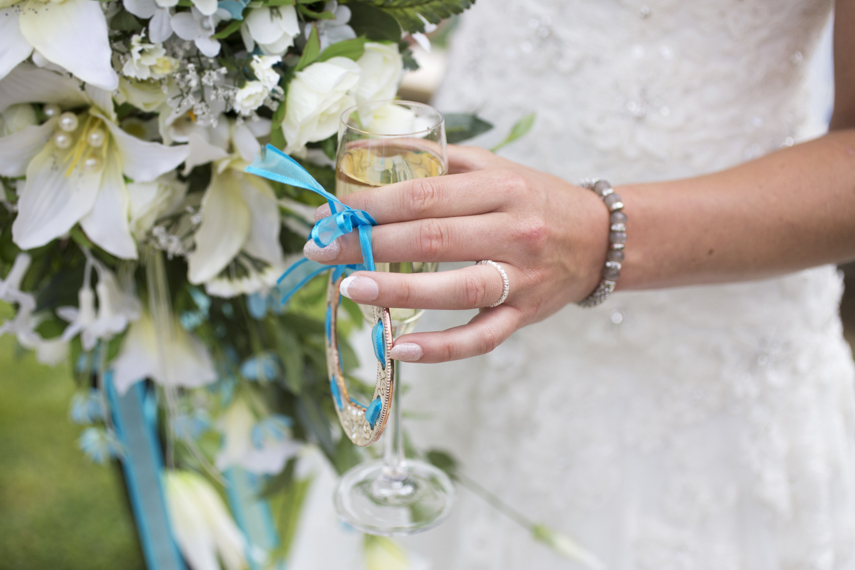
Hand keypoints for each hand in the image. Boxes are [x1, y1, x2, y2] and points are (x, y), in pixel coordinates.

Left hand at [305, 145, 609, 362]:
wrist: (602, 239)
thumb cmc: (537, 200)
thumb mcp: (496, 167)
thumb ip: (441, 160)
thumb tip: (374, 152)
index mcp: (501, 189)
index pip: (425, 194)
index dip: (373, 204)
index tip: (332, 213)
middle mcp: (513, 232)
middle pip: (431, 238)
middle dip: (367, 243)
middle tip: (321, 249)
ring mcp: (521, 278)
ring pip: (454, 289)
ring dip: (396, 290)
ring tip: (350, 288)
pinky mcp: (524, 315)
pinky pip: (479, 338)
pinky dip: (439, 348)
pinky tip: (398, 349)